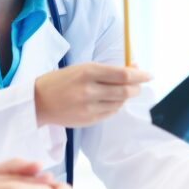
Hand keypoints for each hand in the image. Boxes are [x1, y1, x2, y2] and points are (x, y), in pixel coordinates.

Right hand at [34, 63, 150, 126]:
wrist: (38, 102)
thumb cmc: (60, 81)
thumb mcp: (81, 68)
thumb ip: (106, 70)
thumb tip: (133, 69)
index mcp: (87, 72)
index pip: (123, 75)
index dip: (140, 75)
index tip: (149, 75)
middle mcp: (89, 90)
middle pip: (125, 90)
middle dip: (137, 87)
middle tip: (139, 84)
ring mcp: (89, 107)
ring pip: (120, 102)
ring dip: (126, 96)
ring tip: (122, 90)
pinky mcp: (88, 120)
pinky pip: (111, 112)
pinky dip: (115, 105)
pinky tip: (110, 100)